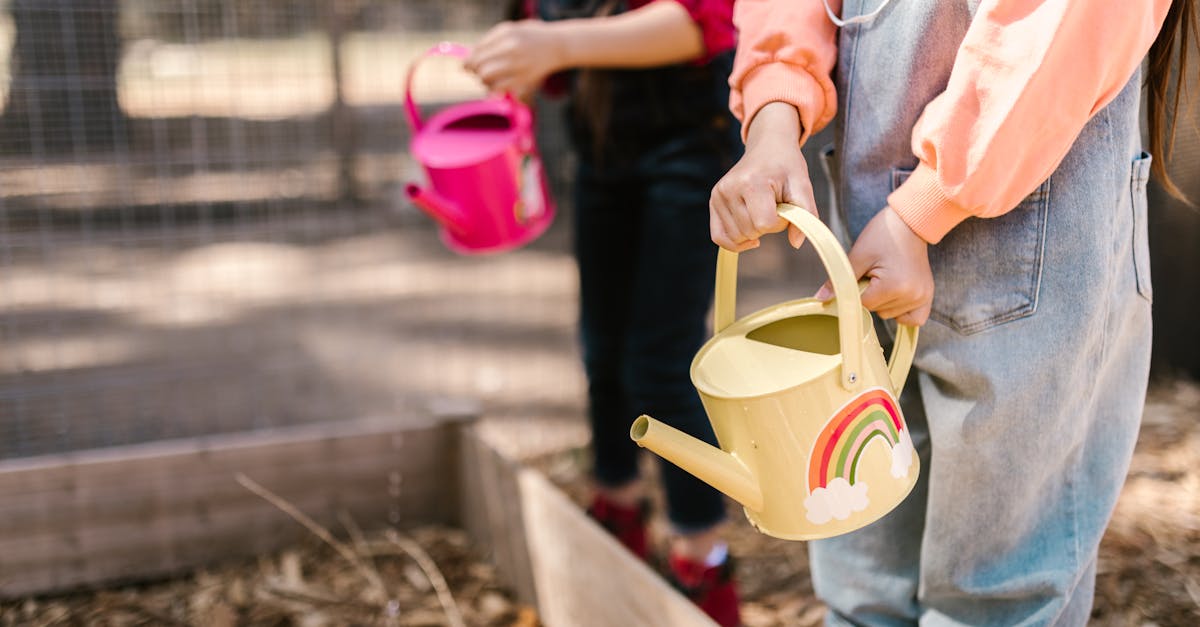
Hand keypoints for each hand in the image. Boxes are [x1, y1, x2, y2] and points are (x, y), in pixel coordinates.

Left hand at [464, 20, 564, 101]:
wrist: (558, 45)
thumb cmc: (531, 36)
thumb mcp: (510, 30)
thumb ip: (490, 41)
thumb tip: (469, 56)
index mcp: (506, 34)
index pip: (477, 51)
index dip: (467, 61)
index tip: (464, 66)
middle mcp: (511, 49)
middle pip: (480, 65)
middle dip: (474, 71)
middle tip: (477, 72)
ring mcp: (518, 64)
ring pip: (487, 78)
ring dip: (483, 81)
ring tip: (489, 78)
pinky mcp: (524, 78)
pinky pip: (499, 88)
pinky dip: (494, 89)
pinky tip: (497, 86)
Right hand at [709, 102, 818, 251]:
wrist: (767, 146)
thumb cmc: (786, 166)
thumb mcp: (803, 185)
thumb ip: (806, 214)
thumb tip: (796, 243)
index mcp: (751, 182)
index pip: (765, 224)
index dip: (780, 222)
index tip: (785, 206)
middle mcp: (730, 188)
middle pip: (751, 232)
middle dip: (768, 226)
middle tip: (774, 205)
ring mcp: (718, 195)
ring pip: (737, 237)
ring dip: (754, 231)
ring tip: (761, 208)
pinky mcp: (714, 201)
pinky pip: (719, 237)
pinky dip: (734, 242)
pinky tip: (749, 237)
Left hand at [816, 206, 933, 325]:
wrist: (910, 222)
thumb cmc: (883, 234)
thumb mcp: (858, 255)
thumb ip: (840, 280)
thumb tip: (820, 299)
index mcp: (894, 286)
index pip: (864, 305)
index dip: (857, 291)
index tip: (861, 275)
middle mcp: (912, 295)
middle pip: (878, 311)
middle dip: (871, 295)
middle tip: (876, 272)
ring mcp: (922, 297)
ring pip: (890, 314)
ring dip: (884, 301)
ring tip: (887, 277)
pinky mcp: (928, 296)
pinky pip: (913, 318)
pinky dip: (902, 312)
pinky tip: (896, 296)